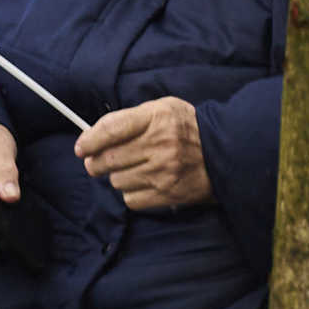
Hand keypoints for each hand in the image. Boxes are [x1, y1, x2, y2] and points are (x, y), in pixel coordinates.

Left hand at [77, 96, 210, 212]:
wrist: (227, 151)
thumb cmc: (187, 128)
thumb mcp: (162, 109)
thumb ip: (128, 119)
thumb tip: (91, 136)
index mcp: (157, 118)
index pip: (110, 129)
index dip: (89, 140)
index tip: (81, 148)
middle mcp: (160, 144)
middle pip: (107, 159)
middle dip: (97, 162)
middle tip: (100, 162)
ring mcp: (164, 171)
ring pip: (116, 181)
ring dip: (119, 177)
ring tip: (136, 169)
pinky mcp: (168, 194)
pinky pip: (131, 199)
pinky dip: (133, 193)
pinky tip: (147, 183)